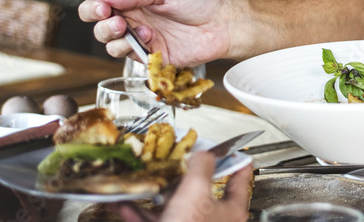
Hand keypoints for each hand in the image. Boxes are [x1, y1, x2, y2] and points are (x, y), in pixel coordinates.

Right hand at [78, 0, 232, 65]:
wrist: (223, 21)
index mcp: (132, 2)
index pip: (98, 7)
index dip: (93, 9)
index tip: (102, 8)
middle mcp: (134, 22)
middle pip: (100, 30)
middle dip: (104, 27)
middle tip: (120, 22)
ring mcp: (143, 42)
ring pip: (112, 47)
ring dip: (120, 40)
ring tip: (144, 30)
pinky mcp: (153, 59)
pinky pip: (133, 60)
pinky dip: (137, 50)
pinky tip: (151, 39)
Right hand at [111, 152, 250, 221]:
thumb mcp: (197, 190)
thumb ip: (202, 166)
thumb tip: (203, 152)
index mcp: (231, 210)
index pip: (240, 177)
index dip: (233, 158)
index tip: (228, 147)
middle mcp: (213, 220)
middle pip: (201, 189)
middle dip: (183, 174)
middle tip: (176, 159)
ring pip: (173, 205)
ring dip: (155, 191)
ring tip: (144, 178)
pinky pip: (153, 219)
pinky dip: (137, 211)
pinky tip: (123, 202)